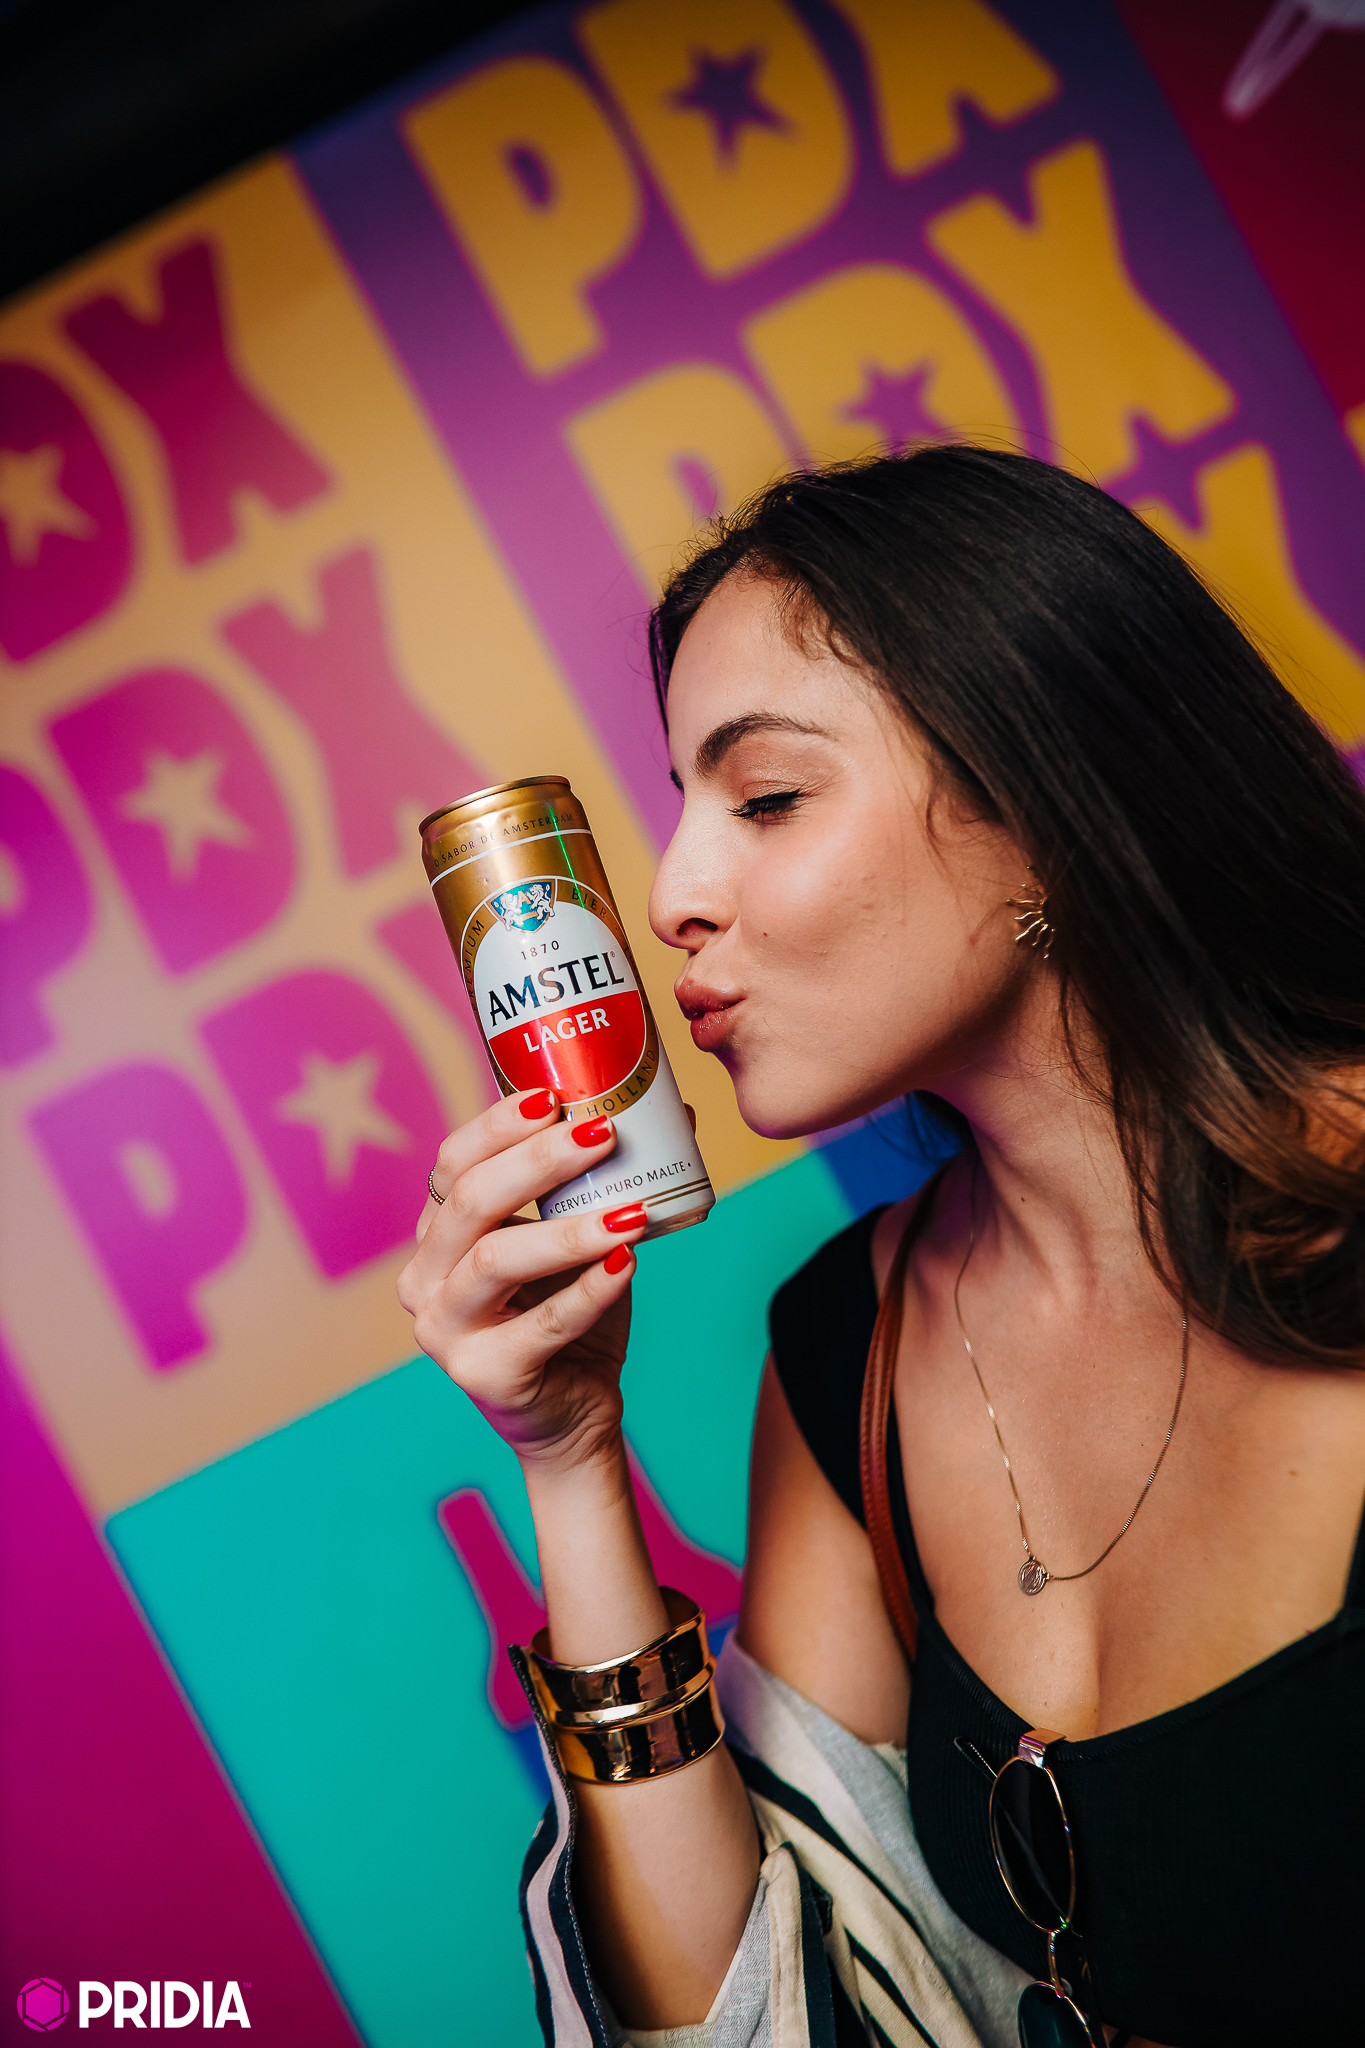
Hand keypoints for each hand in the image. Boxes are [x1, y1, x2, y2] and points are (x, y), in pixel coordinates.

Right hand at [397, 1090, 648, 1471]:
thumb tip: (672, 1112)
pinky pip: (541, 1324)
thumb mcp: (579, 1242)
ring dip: (568, 1230)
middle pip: (471, 1203)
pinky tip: (627, 1264)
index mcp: (438, 1236)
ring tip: (630, 1212)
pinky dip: (590, 1291)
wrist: (572, 1417)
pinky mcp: (482, 1374)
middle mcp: (424, 1280)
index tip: (554, 1097)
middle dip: (538, 1161)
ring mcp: (445, 1330)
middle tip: (601, 1135)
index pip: (454, 1163)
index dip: (498, 1125)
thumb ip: (603, 1184)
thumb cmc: (570, 1318)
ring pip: (497, 1262)